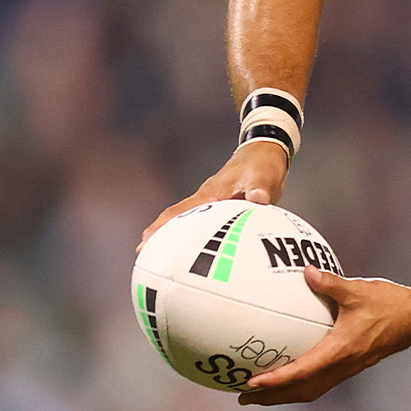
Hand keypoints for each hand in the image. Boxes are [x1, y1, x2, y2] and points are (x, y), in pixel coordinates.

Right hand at [137, 140, 289, 250]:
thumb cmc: (262, 163)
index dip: (161, 226)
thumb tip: (258, 198)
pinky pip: (208, 222)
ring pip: (191, 221)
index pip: (180, 211)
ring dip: (178, 236)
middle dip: (161, 235)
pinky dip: (201, 234)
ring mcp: (215, 201)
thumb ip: (259, 187)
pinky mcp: (225, 204)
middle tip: (145, 256)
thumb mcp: (263, 175)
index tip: (144, 242)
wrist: (266, 150)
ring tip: (168, 260)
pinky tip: (205, 249)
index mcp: (211, 194)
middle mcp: (208, 198)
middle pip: (177, 218)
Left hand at [237, 267, 410, 405]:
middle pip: (301, 390)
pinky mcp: (351, 365)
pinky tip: (291, 377)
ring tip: (261, 394)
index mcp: (340, 350)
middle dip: (272, 397)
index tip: (252, 381)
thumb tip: (307, 271)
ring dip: (284, 395)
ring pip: (311, 390)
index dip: (276, 379)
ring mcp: (347, 368)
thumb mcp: (358, 290)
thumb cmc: (389, 305)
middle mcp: (342, 364)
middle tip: (244, 396)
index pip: (302, 371)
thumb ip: (330, 283)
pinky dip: (301, 386)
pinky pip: (321, 383)